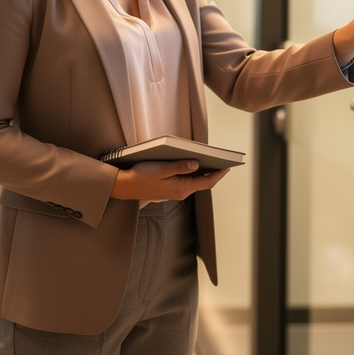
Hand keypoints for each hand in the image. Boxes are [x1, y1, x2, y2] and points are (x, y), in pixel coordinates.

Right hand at [110, 160, 230, 200]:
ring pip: (194, 183)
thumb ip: (180, 167)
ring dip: (203, 173)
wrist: (126, 186)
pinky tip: (192, 166)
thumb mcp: (162, 169)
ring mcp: (175, 192)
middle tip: (221, 162)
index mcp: (181, 188)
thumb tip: (197, 164)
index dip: (218, 174)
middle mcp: (180, 192)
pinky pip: (187, 182)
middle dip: (213, 173)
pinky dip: (193, 175)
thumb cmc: (142, 176)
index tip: (227, 166)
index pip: (206, 182)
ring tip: (210, 162)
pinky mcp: (170, 190)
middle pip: (202, 183)